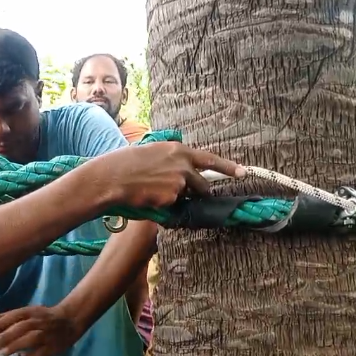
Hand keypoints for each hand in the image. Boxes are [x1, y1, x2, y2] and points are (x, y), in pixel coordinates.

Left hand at [0, 305, 79, 355]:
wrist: (70, 320)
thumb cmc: (44, 316)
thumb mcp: (29, 312)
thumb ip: (10, 316)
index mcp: (33, 312)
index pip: (17, 315)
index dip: (4, 322)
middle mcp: (39, 322)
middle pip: (22, 327)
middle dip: (7, 335)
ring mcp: (47, 335)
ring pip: (30, 339)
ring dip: (15, 346)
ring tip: (2, 354)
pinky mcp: (52, 347)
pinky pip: (38, 354)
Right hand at [91, 142, 244, 207]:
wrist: (112, 177)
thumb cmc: (125, 163)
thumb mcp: (151, 150)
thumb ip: (170, 157)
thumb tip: (180, 168)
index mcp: (178, 150)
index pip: (210, 159)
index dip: (228, 167)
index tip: (243, 173)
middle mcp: (183, 164)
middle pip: (202, 184)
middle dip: (198, 191)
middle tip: (181, 192)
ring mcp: (179, 182)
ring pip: (187, 196)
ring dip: (177, 197)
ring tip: (154, 190)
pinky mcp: (171, 197)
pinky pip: (173, 205)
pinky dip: (164, 205)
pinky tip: (148, 197)